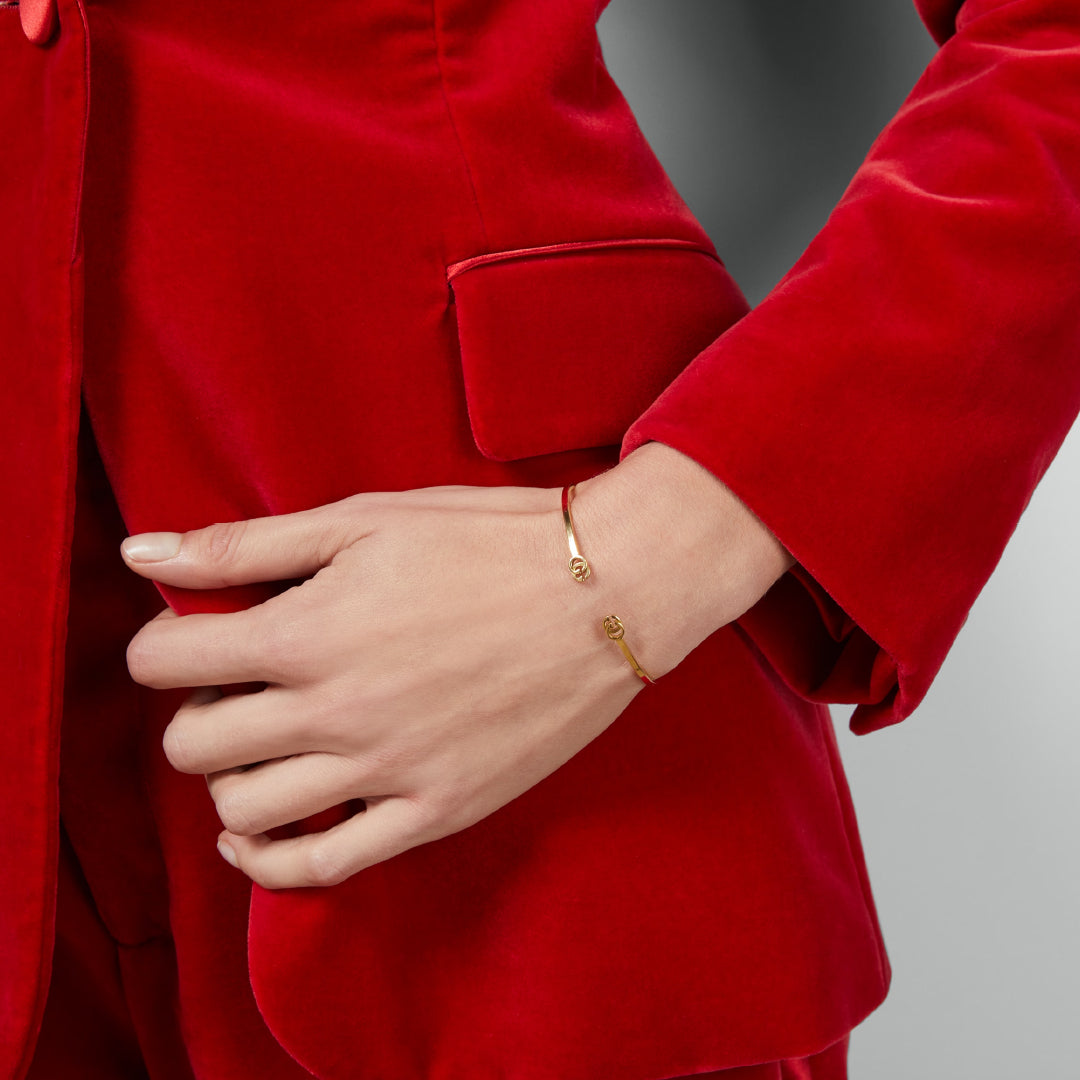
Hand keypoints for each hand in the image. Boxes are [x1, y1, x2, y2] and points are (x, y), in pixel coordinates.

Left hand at [122, 443, 792, 888]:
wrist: (610, 592)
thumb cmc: (490, 542)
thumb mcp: (364, 520)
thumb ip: (246, 545)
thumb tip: (139, 551)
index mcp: (307, 633)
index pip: (162, 662)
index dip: (162, 644)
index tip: (192, 633)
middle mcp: (333, 713)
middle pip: (192, 742)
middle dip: (195, 708)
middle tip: (239, 682)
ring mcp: (386, 772)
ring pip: (243, 810)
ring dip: (231, 775)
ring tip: (266, 740)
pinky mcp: (434, 811)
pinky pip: (323, 865)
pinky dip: (270, 860)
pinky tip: (260, 833)